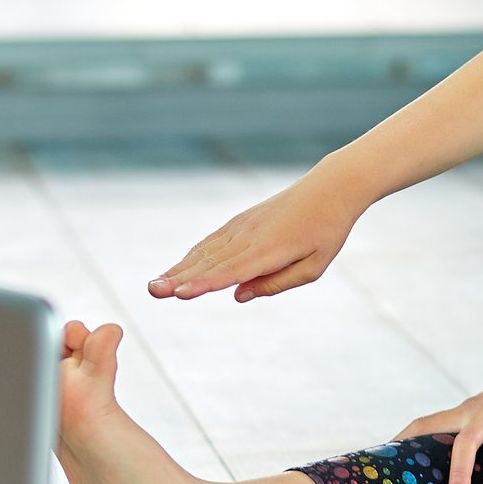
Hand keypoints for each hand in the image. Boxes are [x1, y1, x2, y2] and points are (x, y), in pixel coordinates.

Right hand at [147, 176, 363, 302]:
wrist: (330, 188)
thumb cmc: (327, 231)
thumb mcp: (313, 266)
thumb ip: (277, 283)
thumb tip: (238, 296)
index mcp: (270, 250)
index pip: (231, 271)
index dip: (204, 284)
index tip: (179, 293)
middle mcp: (250, 237)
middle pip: (210, 262)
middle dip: (179, 278)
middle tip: (152, 292)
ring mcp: (242, 227)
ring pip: (205, 252)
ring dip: (178, 269)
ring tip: (154, 286)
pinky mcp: (240, 222)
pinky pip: (212, 242)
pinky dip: (192, 256)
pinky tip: (177, 269)